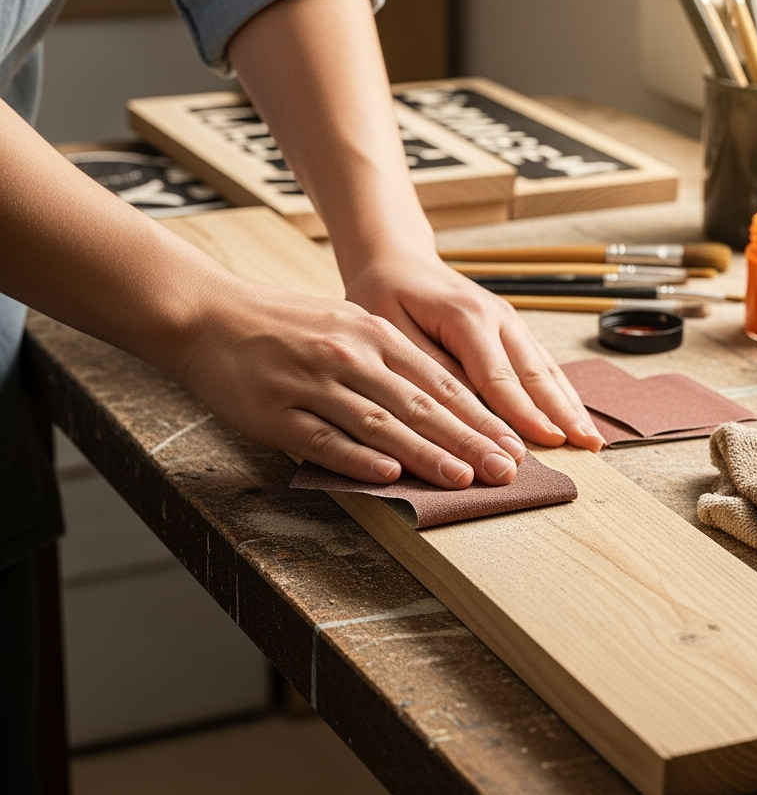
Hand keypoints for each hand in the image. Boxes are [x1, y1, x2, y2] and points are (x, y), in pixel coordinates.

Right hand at [181, 279, 528, 487]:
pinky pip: (324, 441)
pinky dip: (358, 460)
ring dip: (425, 455)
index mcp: (372, 334)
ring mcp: (312, 385)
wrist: (208, 315)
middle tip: (504, 471)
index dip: (480, 417)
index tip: (511, 444)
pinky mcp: (276, 413)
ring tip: (462, 479)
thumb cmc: (285, 325)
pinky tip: (389, 476)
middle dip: (468, 442)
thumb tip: (440, 405)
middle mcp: (349, 357)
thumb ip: (390, 361)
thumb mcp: (346, 325)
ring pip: (379, 425)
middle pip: (420, 406)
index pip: (439, 382)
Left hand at [341, 251, 605, 451]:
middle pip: (536, 373)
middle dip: (563, 413)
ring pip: (547, 368)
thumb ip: (428, 368)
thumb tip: (464, 410)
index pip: (498, 377)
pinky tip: (576, 417)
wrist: (400, 262)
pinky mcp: (513, 330)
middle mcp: (498, 317)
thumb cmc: (387, 297)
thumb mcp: (392, 330)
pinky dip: (562, 392)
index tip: (549, 441)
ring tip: (593, 439)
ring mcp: (510, 321)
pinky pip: (543, 364)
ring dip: (571, 405)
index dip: (524, 413)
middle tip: (588, 447)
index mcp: (466, 317)